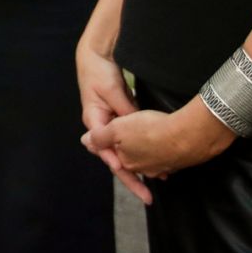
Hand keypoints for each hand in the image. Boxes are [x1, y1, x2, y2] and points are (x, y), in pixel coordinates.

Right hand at [76, 44, 150, 204]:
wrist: (95, 57)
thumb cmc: (99, 73)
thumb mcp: (112, 90)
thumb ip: (124, 110)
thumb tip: (136, 127)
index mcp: (94, 120)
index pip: (104, 148)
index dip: (116, 162)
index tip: (126, 173)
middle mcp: (101, 127)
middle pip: (114, 158)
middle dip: (131, 177)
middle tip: (147, 195)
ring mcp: (111, 125)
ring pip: (123, 152)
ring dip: (137, 168)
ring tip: (157, 183)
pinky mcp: (120, 120)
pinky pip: (129, 141)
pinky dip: (140, 152)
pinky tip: (155, 161)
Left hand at [83, 99, 235, 187]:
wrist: (188, 136)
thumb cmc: (149, 130)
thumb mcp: (118, 128)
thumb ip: (101, 136)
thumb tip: (86, 141)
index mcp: (126, 162)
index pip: (113, 155)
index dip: (108, 144)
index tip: (106, 138)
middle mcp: (143, 168)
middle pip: (131, 157)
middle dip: (129, 149)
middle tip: (130, 135)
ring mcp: (161, 167)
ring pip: (149, 156)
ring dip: (147, 149)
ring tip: (147, 136)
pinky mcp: (177, 162)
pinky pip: (165, 155)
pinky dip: (162, 147)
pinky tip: (164, 139)